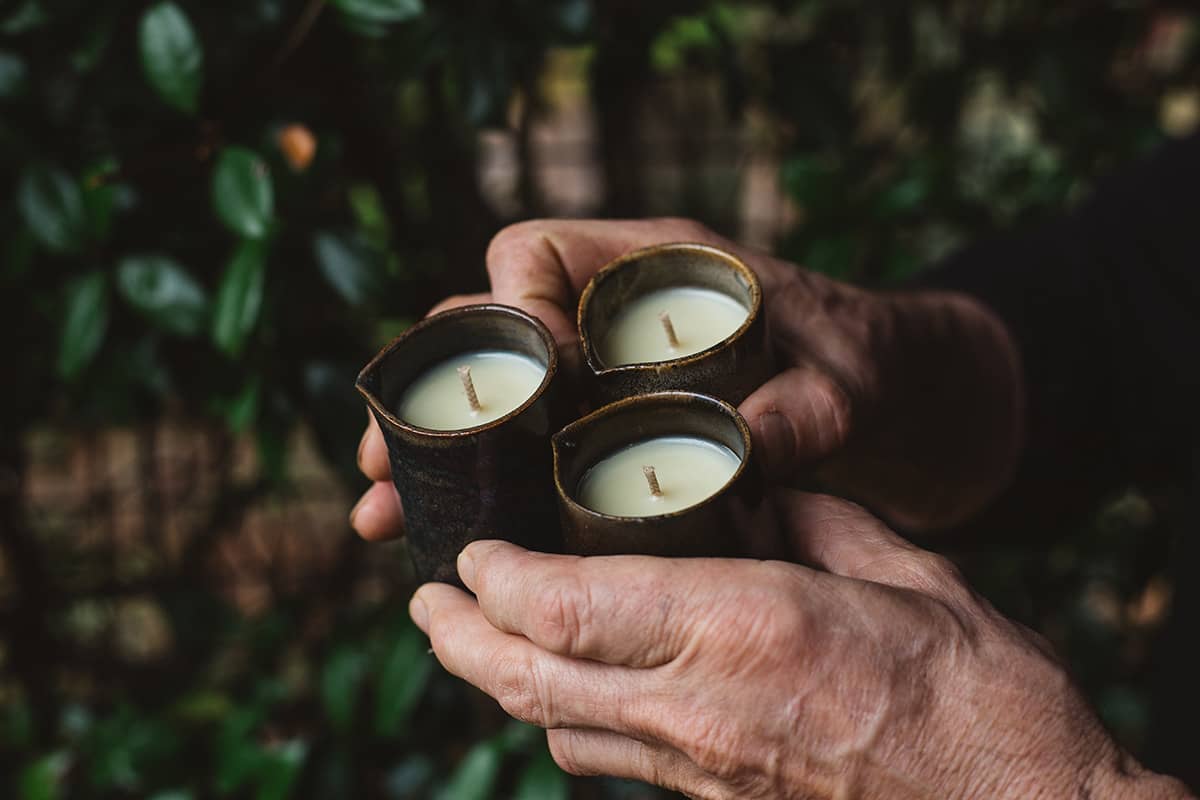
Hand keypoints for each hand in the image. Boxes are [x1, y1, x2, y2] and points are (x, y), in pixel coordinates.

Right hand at [352, 217, 1024, 540]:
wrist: (890, 394)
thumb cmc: (868, 366)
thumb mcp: (847, 388)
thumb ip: (805, 413)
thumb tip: (742, 446)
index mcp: (654, 267)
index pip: (539, 253)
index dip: (508, 306)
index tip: (518, 374)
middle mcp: (608, 309)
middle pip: (486, 328)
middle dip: (427, 392)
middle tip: (381, 460)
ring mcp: (599, 366)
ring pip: (489, 393)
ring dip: (429, 449)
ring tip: (380, 515)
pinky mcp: (603, 420)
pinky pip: (520, 440)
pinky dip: (473, 482)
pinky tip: (434, 531)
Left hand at [410, 493, 1189, 798]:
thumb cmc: (983, 691)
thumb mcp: (902, 570)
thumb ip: (811, 523)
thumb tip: (756, 496)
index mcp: (742, 626)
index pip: (567, 607)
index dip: (495, 580)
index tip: (467, 551)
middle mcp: (700, 707)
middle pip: (532, 680)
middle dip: (459, 640)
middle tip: (424, 602)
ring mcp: (702, 771)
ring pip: (558, 729)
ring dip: (504, 683)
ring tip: (477, 638)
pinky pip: (612, 765)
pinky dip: (567, 721)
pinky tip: (570, 693)